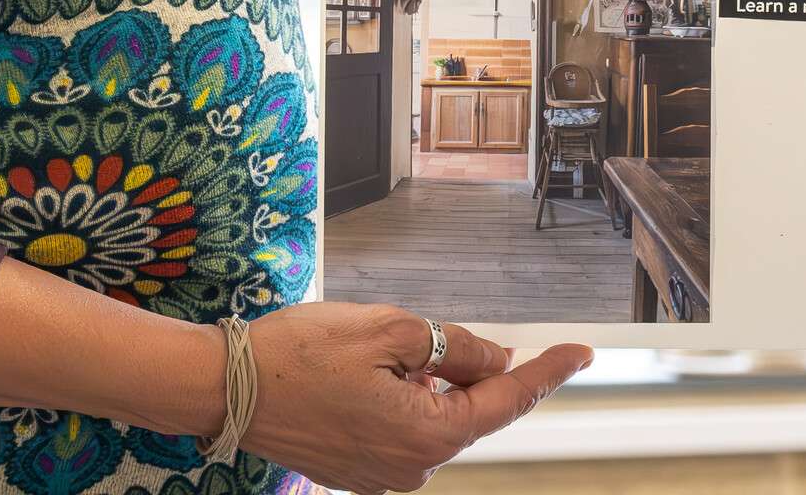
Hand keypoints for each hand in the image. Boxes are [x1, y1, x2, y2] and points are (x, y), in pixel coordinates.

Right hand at [241, 304, 589, 490]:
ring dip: (425, 382)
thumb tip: (495, 357)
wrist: (225, 388)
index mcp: (426, 435)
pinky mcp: (357, 470)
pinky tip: (364, 375)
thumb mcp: (390, 331)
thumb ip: (455, 346)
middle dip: (463, 368)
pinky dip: (400, 399)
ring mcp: (381, 475)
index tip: (581, 353)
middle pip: (468, 410)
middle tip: (424, 334)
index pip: (506, 400)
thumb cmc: (296, 356)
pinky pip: (400, 429)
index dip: (546, 372)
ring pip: (432, 417)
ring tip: (374, 352)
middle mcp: (410, 467)